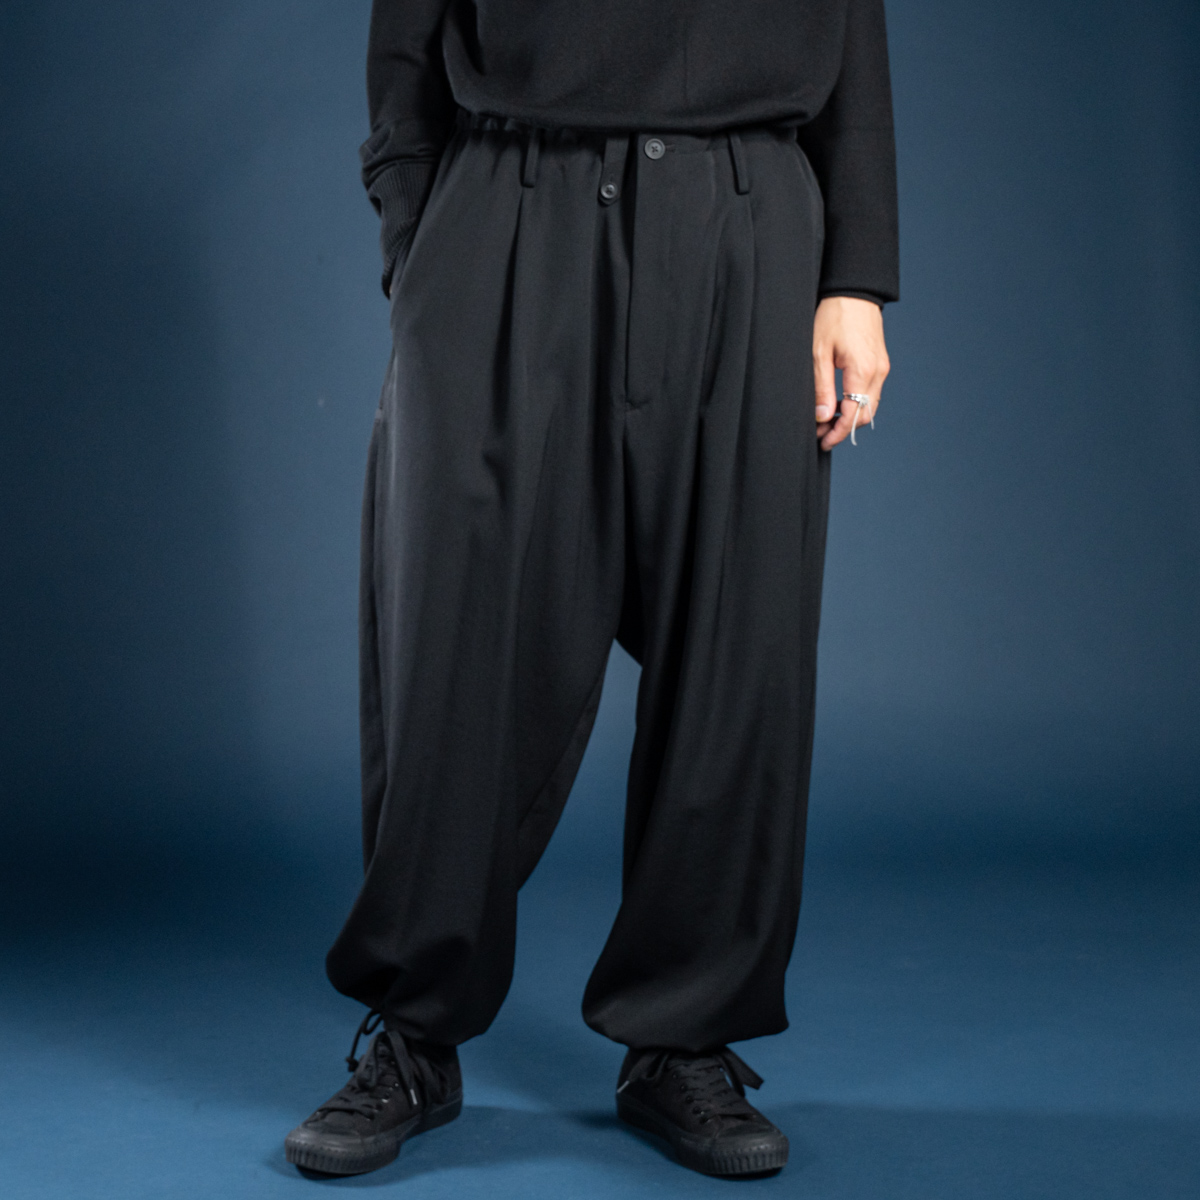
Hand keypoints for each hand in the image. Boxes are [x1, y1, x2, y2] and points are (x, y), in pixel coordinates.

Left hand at [813, 296, 889, 449]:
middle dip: (844, 429)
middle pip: (865, 415)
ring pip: (869, 405)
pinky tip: (838, 404)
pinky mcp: (880, 363)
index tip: (823, 441)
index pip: (854, 415)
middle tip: (821, 434)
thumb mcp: (818, 353)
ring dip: (850, 417)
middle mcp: (878, 372)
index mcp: (863, 371)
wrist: (854, 292)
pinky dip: (856, 404)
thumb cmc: (834, 317)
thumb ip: (821, 388)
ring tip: (826, 420)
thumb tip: (823, 417)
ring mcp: (882, 367)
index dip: (838, 432)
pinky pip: (870, 392)